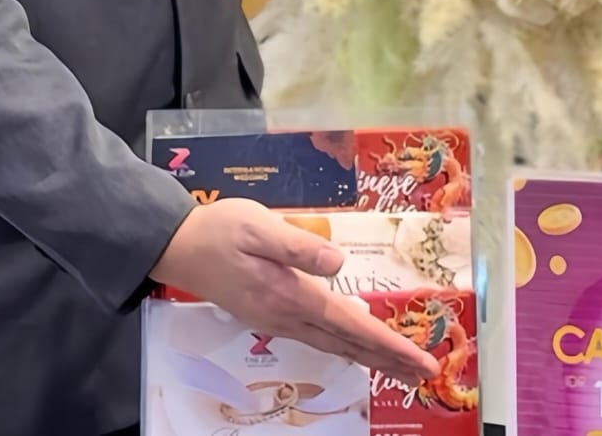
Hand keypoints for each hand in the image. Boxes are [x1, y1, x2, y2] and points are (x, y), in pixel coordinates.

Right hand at [150, 198, 438, 385]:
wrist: (177, 247)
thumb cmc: (219, 231)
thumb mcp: (258, 227)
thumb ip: (299, 245)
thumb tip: (339, 264)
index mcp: (290, 295)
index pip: (351, 325)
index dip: (388, 344)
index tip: (420, 360)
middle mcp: (286, 316)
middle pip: (347, 344)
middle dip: (388, 360)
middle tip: (424, 373)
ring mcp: (276, 319)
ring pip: (332, 345)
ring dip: (368, 356)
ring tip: (398, 367)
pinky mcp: (268, 313)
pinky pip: (316, 338)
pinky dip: (344, 346)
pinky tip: (352, 346)